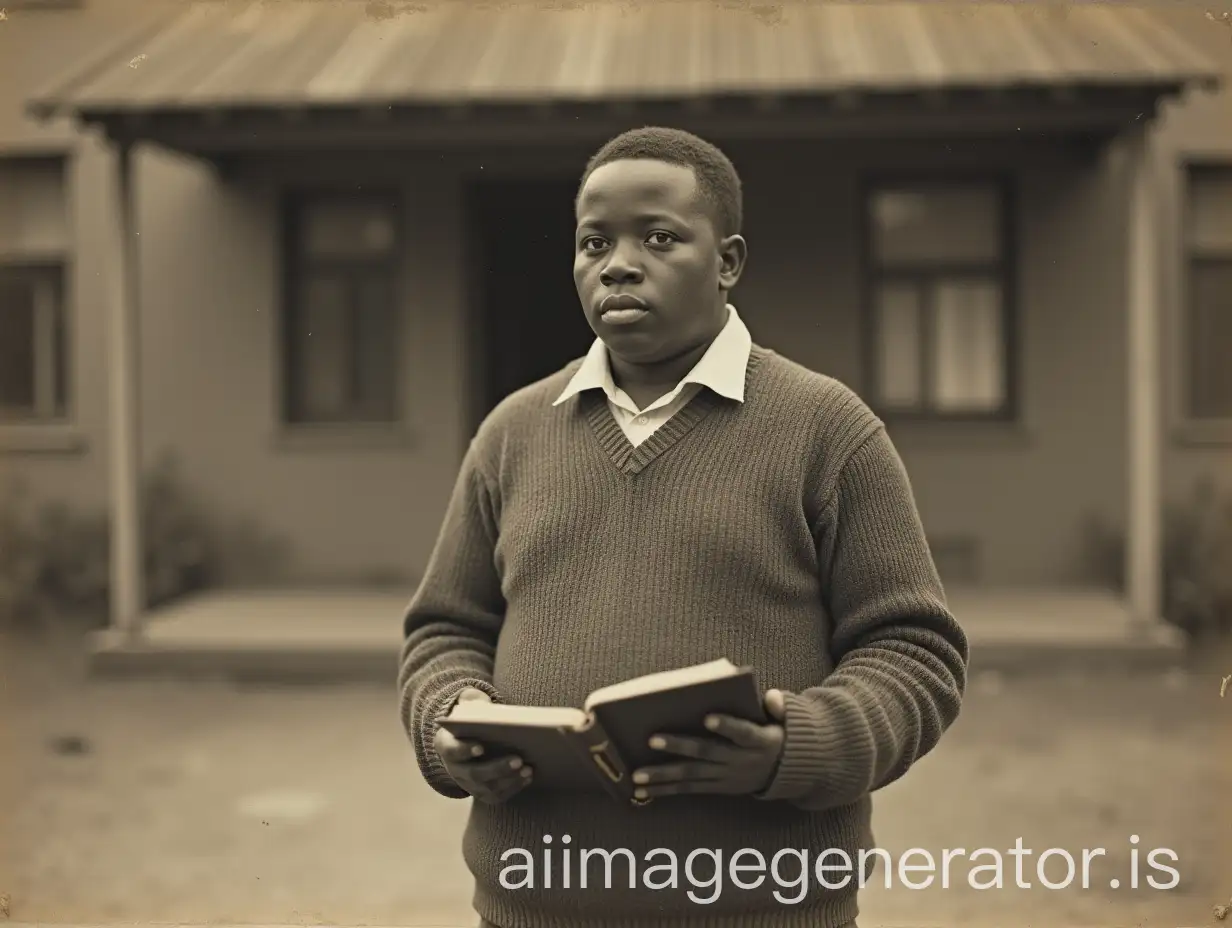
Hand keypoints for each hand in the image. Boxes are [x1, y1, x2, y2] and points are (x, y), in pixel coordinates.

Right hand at [433, 687, 533, 803]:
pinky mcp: (481, 792)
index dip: (465, 750)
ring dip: (509, 780)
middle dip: (497, 768)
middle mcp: (455, 769)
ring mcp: (467, 784)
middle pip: (474, 773)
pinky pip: (496, 795)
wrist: (462, 743)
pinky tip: (528, 776)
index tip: (480, 747)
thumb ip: (473, 704)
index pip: (452, 750)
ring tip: (528, 769)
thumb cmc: (469, 723)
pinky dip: (513, 788)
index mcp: (447, 745)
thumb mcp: (467, 710)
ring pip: (486, 788)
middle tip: (518, 759)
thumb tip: (489, 707)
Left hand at [630, 689, 788, 799]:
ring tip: (637, 776)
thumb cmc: (771, 733)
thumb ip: (776, 706)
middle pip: (707, 752)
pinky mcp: (716, 787)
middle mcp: (739, 760)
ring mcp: (726, 777)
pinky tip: (642, 792)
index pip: (743, 732)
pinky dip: (665, 791)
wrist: (784, 771)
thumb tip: (772, 696)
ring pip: (692, 776)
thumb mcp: (781, 720)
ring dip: (663, 776)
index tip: (707, 718)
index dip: (727, 726)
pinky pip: (688, 790)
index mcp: (758, 740)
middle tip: (651, 740)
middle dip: (679, 746)